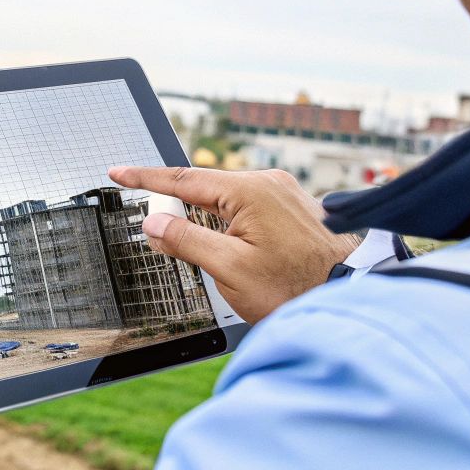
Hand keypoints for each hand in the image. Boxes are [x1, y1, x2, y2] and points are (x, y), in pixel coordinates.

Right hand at [108, 166, 363, 323]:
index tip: (118, 172)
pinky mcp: (293, 208)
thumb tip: (155, 223)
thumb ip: (186, 240)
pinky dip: (226, 220)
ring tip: (201, 248)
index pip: (183, 179)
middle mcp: (268, 184)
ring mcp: (284, 194)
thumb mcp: (230, 269)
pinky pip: (246, 205)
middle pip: (204, 188)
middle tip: (156, 228)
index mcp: (250, 191)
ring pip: (226, 198)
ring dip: (204, 217)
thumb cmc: (297, 288)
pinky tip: (227, 244)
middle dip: (176, 204)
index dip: (145, 178)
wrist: (351, 296)